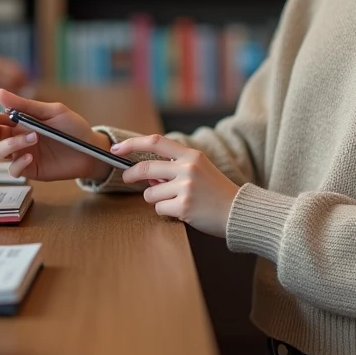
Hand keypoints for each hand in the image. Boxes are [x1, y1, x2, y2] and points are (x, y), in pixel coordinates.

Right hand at [0, 89, 111, 182]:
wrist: (90, 149)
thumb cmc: (73, 127)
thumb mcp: (52, 112)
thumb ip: (26, 105)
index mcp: (22, 122)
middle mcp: (18, 138)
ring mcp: (23, 154)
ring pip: (0, 152)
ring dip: (10, 144)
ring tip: (33, 138)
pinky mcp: (30, 169)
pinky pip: (13, 170)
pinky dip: (17, 164)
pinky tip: (30, 157)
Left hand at [115, 135, 239, 237]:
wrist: (238, 211)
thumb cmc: (216, 192)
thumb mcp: (200, 170)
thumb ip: (174, 169)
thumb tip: (147, 177)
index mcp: (191, 155)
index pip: (155, 142)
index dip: (132, 144)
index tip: (117, 148)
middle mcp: (188, 168)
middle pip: (145, 169)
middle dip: (131, 175)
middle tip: (127, 179)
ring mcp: (186, 187)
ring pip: (150, 194)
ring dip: (156, 199)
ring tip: (175, 201)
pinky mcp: (184, 206)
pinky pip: (159, 209)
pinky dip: (166, 212)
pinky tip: (183, 212)